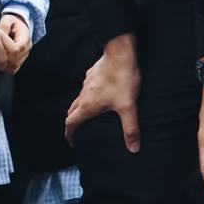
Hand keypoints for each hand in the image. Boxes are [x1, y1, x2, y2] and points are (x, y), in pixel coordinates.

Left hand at [0, 13, 32, 72]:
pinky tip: (0, 67)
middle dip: (6, 62)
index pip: (18, 48)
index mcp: (25, 36)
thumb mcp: (8, 19)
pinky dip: (8, 68)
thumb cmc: (12, 21)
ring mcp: (26, 53)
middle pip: (18, 58)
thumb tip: (1, 33)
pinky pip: (16, 66)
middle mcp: (28, 46)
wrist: (18, 24)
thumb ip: (4, 25)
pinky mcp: (22, 57)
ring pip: (17, 64)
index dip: (8, 52)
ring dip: (6, 67)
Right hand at [64, 34, 140, 151]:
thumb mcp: (128, 107)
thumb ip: (130, 129)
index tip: (71, 141)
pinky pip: (86, 89)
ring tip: (91, 115)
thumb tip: (134, 149)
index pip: (71, 122)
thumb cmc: (122, 80)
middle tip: (79, 130)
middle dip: (73, 122)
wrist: (119, 54)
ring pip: (79, 99)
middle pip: (72, 111)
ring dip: (81, 109)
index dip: (69, 134)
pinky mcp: (91, 75)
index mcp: (88, 105)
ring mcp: (86, 84)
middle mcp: (83, 95)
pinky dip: (88, 97)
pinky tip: (101, 96)